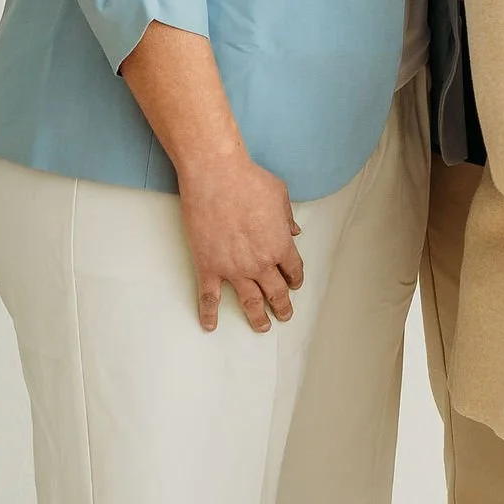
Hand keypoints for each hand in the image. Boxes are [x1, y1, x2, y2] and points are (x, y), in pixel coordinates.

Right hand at [177, 153, 302, 333]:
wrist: (215, 176)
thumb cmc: (248, 181)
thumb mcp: (280, 195)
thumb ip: (287, 217)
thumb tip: (293, 229)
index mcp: (280, 245)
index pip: (293, 270)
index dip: (295, 279)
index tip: (294, 285)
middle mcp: (260, 263)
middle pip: (275, 292)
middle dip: (282, 306)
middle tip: (284, 315)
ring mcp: (233, 268)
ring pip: (249, 301)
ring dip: (257, 317)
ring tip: (262, 327)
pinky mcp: (208, 267)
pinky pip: (210, 297)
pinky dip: (209, 314)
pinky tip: (210, 325)